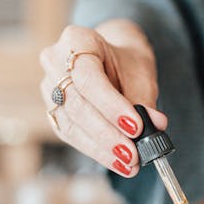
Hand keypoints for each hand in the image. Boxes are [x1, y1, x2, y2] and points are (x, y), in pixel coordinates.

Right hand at [39, 20, 166, 175]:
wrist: (111, 57)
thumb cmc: (125, 60)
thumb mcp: (139, 71)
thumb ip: (144, 99)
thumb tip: (155, 125)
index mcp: (76, 40)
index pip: (88, 78)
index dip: (111, 106)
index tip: (136, 127)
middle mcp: (54, 63)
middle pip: (77, 105)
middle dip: (108, 134)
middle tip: (133, 154)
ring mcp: (49, 89)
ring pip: (72, 125)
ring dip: (102, 148)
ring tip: (129, 163)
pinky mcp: (53, 112)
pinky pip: (71, 135)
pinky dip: (96, 151)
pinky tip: (117, 162)